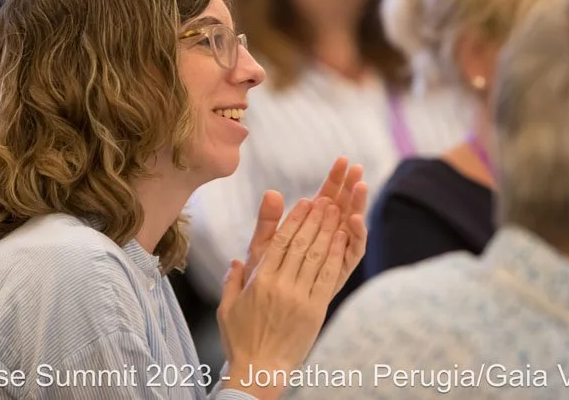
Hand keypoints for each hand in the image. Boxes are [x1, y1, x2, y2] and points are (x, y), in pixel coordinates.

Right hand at [217, 197, 346, 396]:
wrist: (259, 369)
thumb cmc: (240, 339)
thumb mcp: (226, 307)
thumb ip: (232, 281)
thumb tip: (236, 261)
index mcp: (258, 280)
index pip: (279, 242)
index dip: (293, 220)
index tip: (304, 202)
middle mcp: (279, 285)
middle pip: (299, 244)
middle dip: (314, 219)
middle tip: (325, 199)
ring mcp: (298, 297)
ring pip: (315, 256)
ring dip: (327, 231)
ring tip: (336, 211)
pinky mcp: (314, 310)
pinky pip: (326, 277)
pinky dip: (335, 255)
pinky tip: (341, 238)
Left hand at [242, 158, 366, 294]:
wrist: (265, 320)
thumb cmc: (263, 281)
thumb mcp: (262, 247)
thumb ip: (268, 222)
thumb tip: (271, 193)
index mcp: (309, 228)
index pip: (326, 197)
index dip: (334, 179)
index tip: (343, 160)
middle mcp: (327, 240)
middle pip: (343, 208)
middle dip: (350, 187)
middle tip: (357, 167)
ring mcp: (336, 256)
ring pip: (352, 227)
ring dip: (358, 206)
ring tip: (361, 186)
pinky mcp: (340, 274)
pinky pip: (352, 253)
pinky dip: (357, 236)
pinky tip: (356, 219)